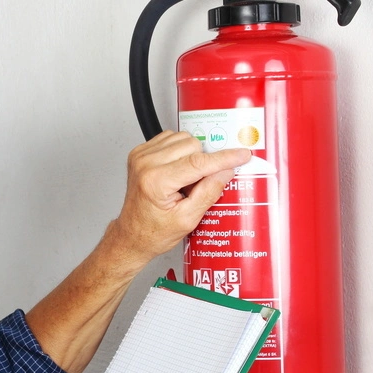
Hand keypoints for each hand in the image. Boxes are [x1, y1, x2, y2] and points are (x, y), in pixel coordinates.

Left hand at [109, 131, 250, 270]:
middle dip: (203, 162)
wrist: (131, 235)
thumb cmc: (153, 232)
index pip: (198, 162)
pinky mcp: (140, 152)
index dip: (224, 158)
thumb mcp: (187, 219)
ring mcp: (141, 156)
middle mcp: (145, 164)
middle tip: (197, 185)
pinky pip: (171, 139)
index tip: (241, 155)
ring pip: (183, 138)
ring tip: (184, 180)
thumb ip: (209, 192)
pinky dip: (180, 152)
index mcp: (156, 182)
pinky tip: (177, 171)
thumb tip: (226, 171)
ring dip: (192, 156)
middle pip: (192, 145)